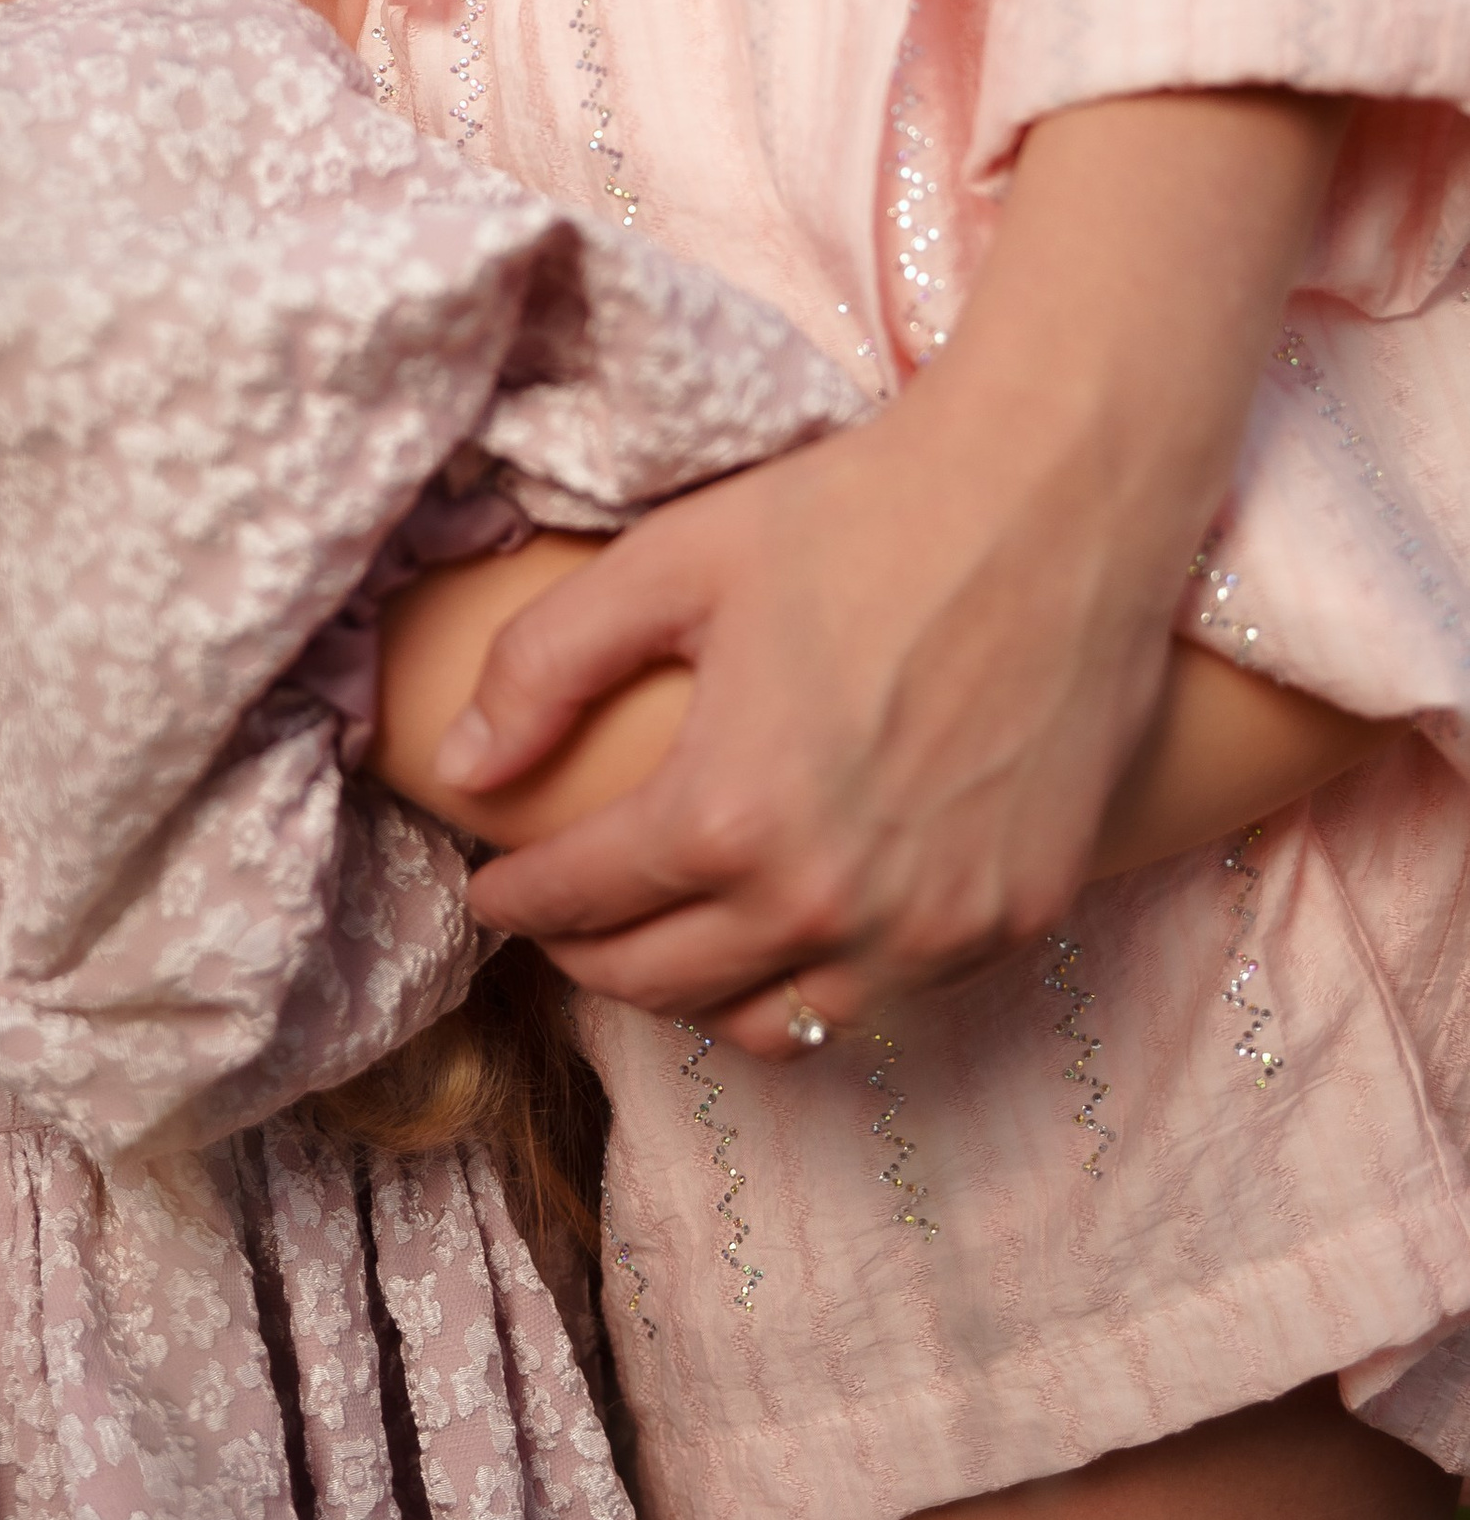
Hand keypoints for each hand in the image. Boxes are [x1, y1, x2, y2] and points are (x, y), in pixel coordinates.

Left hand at [449, 88, 1346, 1059]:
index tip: (492, 886)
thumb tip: (459, 766)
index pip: (580, 901)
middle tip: (559, 918)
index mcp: (730, 814)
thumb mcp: (672, 560)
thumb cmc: (863, 513)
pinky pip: (881, 1002)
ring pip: (769, 1022)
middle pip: (660, 981)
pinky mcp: (1015, 921)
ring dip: (694, 990)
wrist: (1060, 496)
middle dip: (586, 955)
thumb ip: (546, 667)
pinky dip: (811, 983)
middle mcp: (828, 900)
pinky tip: (786, 927)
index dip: (517, 898)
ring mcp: (932, 928)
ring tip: (660, 935)